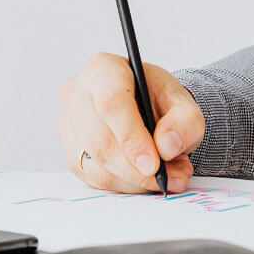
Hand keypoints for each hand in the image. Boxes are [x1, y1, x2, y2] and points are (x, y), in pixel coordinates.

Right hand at [56, 52, 204, 193]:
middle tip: (170, 179)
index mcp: (104, 69)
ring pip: (96, 164)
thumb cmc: (161, 100)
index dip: (132, 138)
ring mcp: (68, 124)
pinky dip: (126, 184)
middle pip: (100, 140)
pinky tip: (149, 178)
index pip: (111, 104)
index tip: (154, 164)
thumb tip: (167, 147)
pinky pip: (95, 178)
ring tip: (171, 177)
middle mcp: (77, 94)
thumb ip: (185, 122)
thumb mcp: (184, 104)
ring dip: (136, 179)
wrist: (150, 108)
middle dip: (136, 168)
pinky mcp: (70, 152)